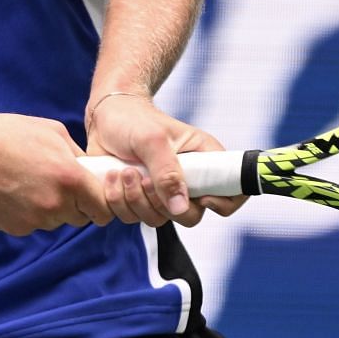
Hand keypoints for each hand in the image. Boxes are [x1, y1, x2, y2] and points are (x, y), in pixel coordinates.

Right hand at [0, 113, 114, 236]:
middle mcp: (56, 204)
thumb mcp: (53, 132)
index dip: (101, 204)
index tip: (94, 197)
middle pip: (80, 218)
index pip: (103, 209)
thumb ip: (77, 155)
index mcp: (70, 179)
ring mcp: (35, 220)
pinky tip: (16, 192)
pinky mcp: (16, 228)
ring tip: (31, 183)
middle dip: (76, 205)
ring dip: (51, 208)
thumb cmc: (10, 136)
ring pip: (55, 221)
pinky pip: (33, 224)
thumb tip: (89, 170)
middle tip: (59, 185)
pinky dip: (29, 213)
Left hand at [84, 93, 246, 228]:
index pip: (234, 191)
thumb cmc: (133, 119)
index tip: (199, 197)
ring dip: (134, 199)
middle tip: (144, 178)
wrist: (104, 117)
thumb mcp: (152, 140)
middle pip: (190, 216)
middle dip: (161, 203)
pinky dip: (117, 201)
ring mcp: (163, 193)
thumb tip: (181, 209)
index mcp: (205, 160)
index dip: (223, 203)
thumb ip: (167, 173)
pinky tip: (112, 177)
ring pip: (157, 220)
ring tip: (123, 172)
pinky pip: (132, 217)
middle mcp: (188, 180)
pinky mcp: (139, 200)